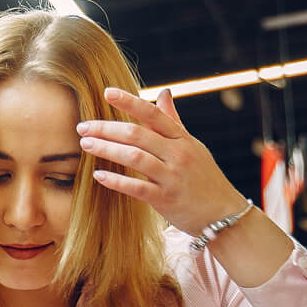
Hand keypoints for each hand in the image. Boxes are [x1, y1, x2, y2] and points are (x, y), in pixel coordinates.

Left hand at [77, 88, 246, 235]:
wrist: (223, 213)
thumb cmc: (204, 178)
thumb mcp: (192, 146)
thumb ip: (173, 121)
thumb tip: (163, 93)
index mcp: (182, 139)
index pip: (153, 114)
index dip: (129, 102)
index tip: (107, 92)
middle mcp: (178, 154)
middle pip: (137, 134)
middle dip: (106, 129)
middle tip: (82, 126)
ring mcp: (172, 177)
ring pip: (135, 157)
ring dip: (107, 149)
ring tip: (85, 145)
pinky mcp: (166, 199)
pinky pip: (137, 188)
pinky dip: (116, 181)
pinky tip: (98, 175)